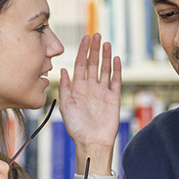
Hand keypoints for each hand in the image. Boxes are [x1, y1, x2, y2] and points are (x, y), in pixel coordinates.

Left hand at [58, 34, 121, 158]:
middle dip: (95, 49)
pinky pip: (115, 81)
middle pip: (93, 64)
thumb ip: (65, 87)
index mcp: (77, 88)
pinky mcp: (113, 98)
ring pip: (104, 70)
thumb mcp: (66, 106)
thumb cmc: (76, 127)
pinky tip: (116, 59)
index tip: (86, 38)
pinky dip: (116, 70)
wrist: (92, 142)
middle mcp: (90, 88)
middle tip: (97, 35)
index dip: (83, 51)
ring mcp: (102, 92)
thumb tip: (62, 69)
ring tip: (107, 43)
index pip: (80, 64)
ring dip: (106, 56)